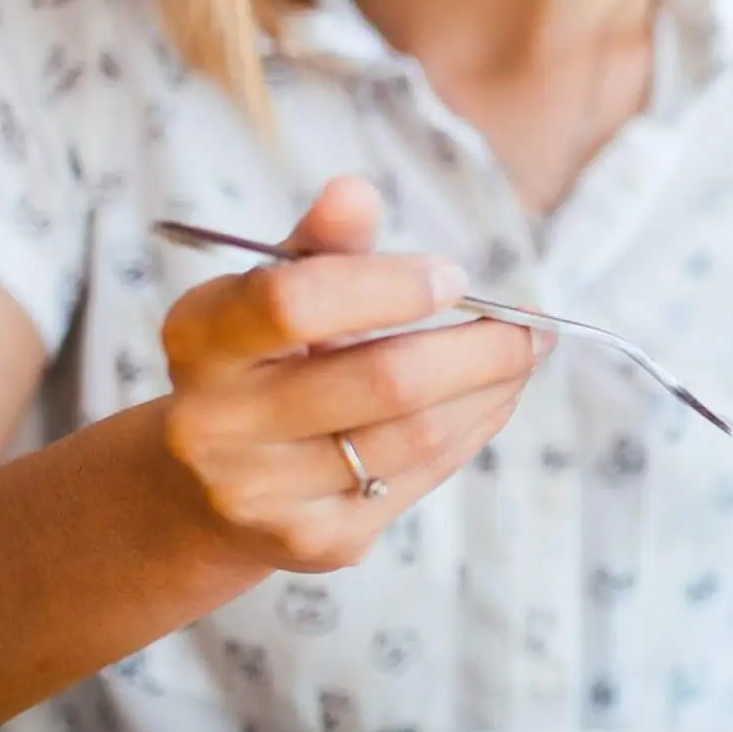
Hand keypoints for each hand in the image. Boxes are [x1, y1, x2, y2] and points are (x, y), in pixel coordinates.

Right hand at [155, 175, 542, 571]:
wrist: (202, 488)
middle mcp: (217, 423)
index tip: (453, 276)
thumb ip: (319, 244)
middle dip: (480, 347)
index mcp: (201, 338)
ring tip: (523, 356)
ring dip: (492, 389)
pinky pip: (421, 476)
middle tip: (531, 324)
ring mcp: (265, 492)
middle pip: (384, 380)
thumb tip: (354, 190)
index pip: (295, 302)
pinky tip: (491, 400)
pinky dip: (472, 430)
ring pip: (417, 434)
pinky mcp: (316, 541)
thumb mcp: (270, 291)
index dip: (388, 286)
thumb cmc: (260, 361)